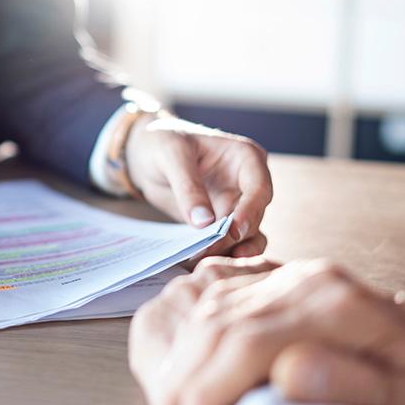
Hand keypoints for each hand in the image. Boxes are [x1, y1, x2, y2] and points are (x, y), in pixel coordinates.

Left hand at [125, 116, 271, 256]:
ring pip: (246, 236)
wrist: (145, 152)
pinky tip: (199, 263)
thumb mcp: (171, 156)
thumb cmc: (162, 141)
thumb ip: (188, 187)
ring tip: (208, 263)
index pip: (259, 188)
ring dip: (230, 251)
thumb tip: (204, 223)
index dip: (250, 211)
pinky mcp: (220, 223)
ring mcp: (236, 205)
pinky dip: (216, 254)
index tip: (234, 231)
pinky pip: (227, 244)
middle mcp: (247, 184)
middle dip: (233, 237)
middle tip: (208, 252)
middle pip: (253, 217)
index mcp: (246, 158)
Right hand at [133, 259, 404, 404]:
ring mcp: (282, 279)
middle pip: (217, 326)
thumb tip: (289, 373)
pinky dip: (188, 352)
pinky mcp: (270, 287)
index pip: (248, 341)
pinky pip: (212, 308)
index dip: (208, 394)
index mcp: (334, 299)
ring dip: (177, 374)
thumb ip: (357, 383)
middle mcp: (300, 279)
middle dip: (182, 391)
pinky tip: (178, 386)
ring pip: (206, 316)